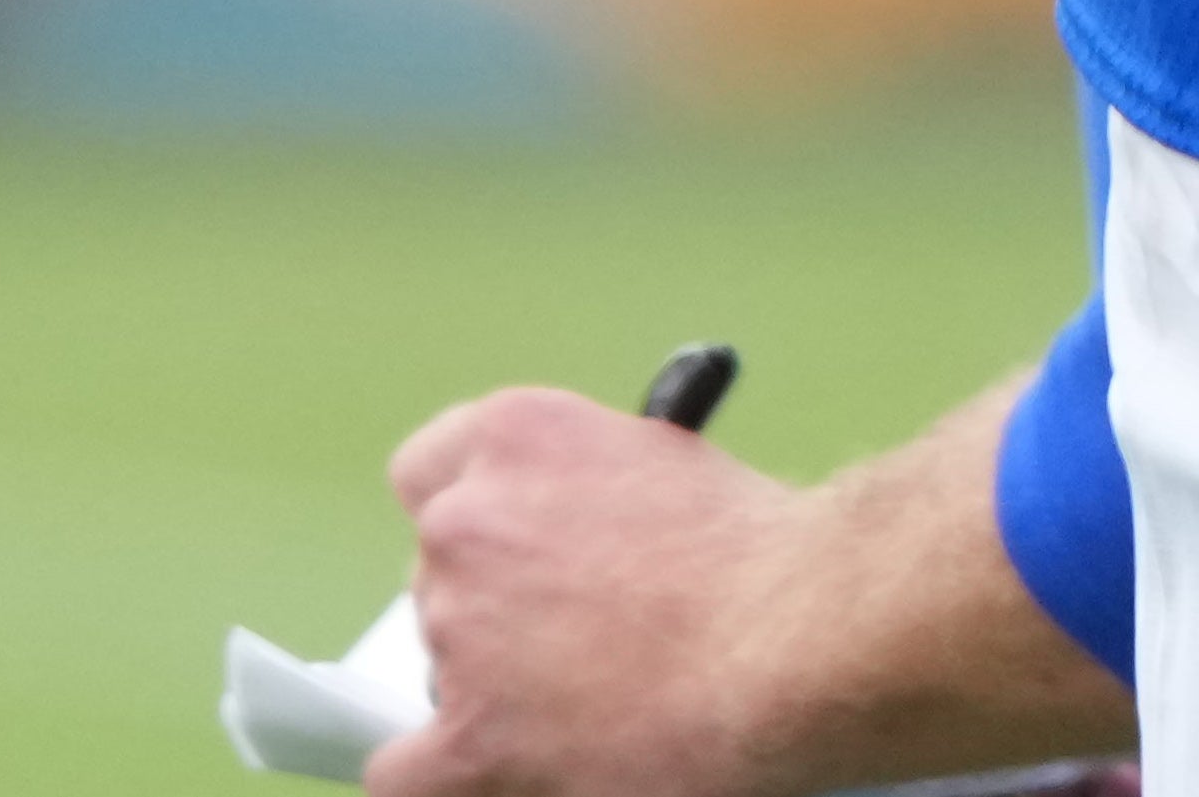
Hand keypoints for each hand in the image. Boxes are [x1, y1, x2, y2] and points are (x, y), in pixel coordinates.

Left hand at [371, 384, 1130, 796]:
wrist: (795, 636)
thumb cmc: (769, 554)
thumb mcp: (678, 466)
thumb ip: (602, 495)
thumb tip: (590, 551)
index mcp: (515, 435)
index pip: (432, 471)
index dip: (477, 517)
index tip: (512, 549)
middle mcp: (465, 523)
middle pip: (442, 575)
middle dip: (500, 608)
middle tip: (577, 639)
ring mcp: (458, 630)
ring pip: (439, 665)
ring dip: (495, 684)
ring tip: (591, 703)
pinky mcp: (470, 734)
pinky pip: (403, 770)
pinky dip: (442, 772)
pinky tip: (493, 770)